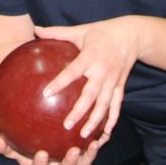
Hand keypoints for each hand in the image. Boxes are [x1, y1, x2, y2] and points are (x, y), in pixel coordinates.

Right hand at [0, 133, 103, 164]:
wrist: (37, 130)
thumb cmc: (22, 136)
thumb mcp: (11, 139)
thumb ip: (4, 143)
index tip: (42, 153)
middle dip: (69, 163)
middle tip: (71, 152)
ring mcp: (71, 160)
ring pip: (81, 163)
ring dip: (87, 155)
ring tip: (90, 144)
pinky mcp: (82, 152)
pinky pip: (90, 150)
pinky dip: (95, 145)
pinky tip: (98, 133)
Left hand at [34, 23, 133, 143]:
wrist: (130, 37)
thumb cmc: (100, 32)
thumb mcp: (79, 30)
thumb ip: (56, 32)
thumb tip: (35, 30)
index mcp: (90, 57)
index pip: (73, 72)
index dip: (60, 83)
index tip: (46, 93)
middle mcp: (102, 71)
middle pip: (90, 95)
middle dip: (79, 111)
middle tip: (66, 124)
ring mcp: (113, 81)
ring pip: (104, 105)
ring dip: (94, 121)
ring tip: (83, 134)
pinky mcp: (121, 87)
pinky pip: (117, 106)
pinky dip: (112, 120)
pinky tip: (105, 132)